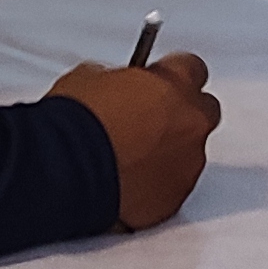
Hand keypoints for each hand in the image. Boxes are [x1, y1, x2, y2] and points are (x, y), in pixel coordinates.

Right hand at [46, 52, 220, 231]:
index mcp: (175, 85)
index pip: (192, 68)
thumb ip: (117, 81)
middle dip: (180, 115)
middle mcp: (191, 123)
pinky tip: (127, 183)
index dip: (170, 77)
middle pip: (203, 112)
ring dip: (167, 153)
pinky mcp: (173, 200)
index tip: (156, 83)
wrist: (64, 170)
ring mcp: (187, 164)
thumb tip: (114, 88)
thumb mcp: (88, 78)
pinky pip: (171, 189)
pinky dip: (155, 186)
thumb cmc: (74, 123)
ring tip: (130, 158)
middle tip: (147, 120)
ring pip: (189, 154)